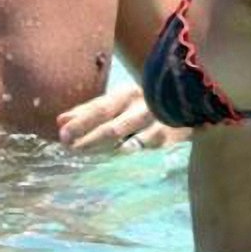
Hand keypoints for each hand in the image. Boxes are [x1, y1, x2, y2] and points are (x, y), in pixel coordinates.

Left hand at [56, 84, 188, 152]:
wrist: (191, 104)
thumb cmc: (143, 105)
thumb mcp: (117, 103)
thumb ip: (89, 111)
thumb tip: (60, 121)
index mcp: (126, 94)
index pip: (99, 107)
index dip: (80, 120)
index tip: (62, 133)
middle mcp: (141, 105)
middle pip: (112, 125)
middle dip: (89, 137)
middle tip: (70, 146)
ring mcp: (157, 122)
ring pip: (128, 138)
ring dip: (105, 147)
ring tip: (85, 153)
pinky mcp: (171, 137)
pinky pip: (147, 147)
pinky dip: (131, 152)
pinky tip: (119, 157)